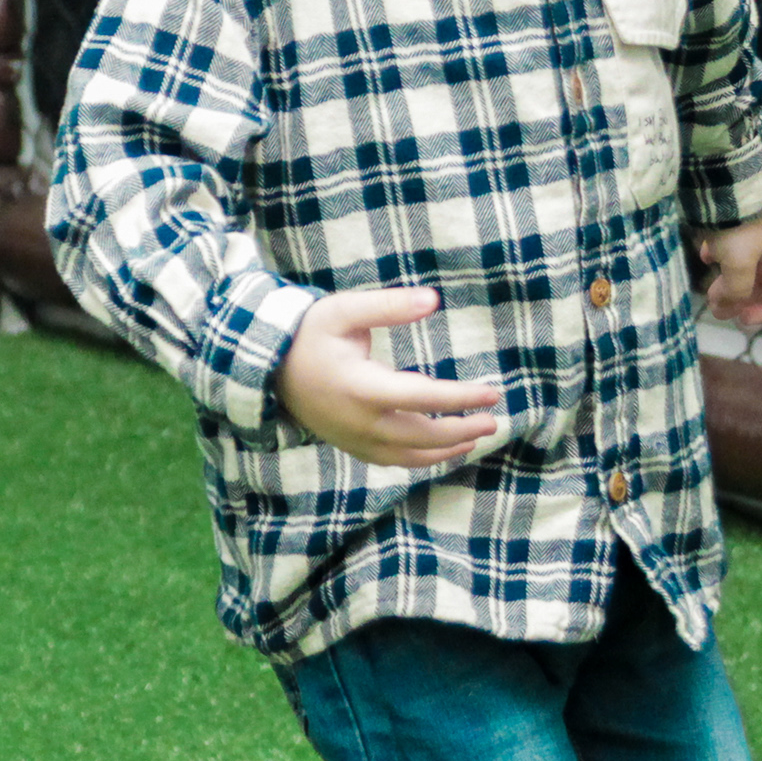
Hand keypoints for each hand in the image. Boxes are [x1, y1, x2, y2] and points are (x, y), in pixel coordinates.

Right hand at [273, 286, 504, 469]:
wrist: (269, 369)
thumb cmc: (310, 334)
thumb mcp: (344, 310)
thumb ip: (389, 306)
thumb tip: (433, 299)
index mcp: (362, 388)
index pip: (423, 397)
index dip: (461, 398)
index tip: (492, 393)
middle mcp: (361, 422)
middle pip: (422, 435)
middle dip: (461, 429)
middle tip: (491, 420)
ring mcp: (354, 439)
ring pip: (410, 456)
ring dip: (446, 450)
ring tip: (474, 437)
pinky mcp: (350, 447)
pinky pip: (392, 461)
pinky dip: (421, 459)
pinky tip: (441, 450)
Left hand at [695, 208, 761, 329]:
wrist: (722, 182)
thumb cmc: (737, 226)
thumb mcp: (738, 263)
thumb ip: (735, 291)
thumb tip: (724, 311)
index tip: (742, 318)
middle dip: (743, 299)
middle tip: (719, 306)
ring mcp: (752, 236)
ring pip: (744, 269)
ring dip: (728, 283)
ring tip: (710, 290)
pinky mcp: (733, 225)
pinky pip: (728, 249)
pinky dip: (718, 258)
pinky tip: (705, 255)